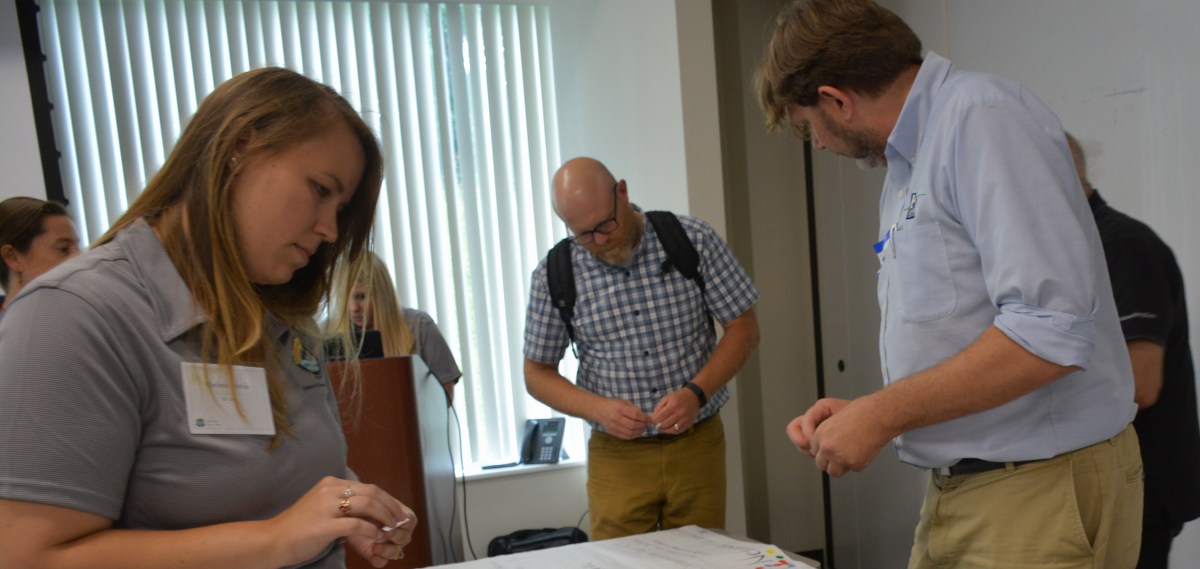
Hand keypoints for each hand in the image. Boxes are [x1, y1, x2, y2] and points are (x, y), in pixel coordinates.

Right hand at [268, 476, 417, 566]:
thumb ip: (343, 504)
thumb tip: (371, 511)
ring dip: (385, 518)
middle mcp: (329, 490)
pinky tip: (377, 538)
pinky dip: (371, 531)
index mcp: (330, 484)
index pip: (368, 487)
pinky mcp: (325, 525)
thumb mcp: (322, 507)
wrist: (272, 540)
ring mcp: (326, 506)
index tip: (397, 512)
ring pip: (368, 505)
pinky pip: (356, 525)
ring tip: (392, 529)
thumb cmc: (298, 528)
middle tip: (401, 521)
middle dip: (391, 507)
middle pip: (372, 493)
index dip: (387, 500)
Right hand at [596, 398, 651, 439]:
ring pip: (630, 432)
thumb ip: (634, 409)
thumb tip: (646, 417)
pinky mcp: (613, 432)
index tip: (649, 419)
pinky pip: (625, 437)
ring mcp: (614, 426)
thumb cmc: (613, 404)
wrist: (599, 410)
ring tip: (643, 428)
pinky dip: (633, 436)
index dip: (644, 418)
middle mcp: (616, 418)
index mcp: (620, 408)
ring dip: (639, 432)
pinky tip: (637, 432)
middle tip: (646, 424)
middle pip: (634, 424)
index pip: (635, 414)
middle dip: (643, 425)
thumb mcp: (624, 402)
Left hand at [649, 388, 700, 434]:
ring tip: (661, 428)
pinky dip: (671, 431)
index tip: (652, 421)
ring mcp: (685, 419)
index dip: (654, 420)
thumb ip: (658, 408)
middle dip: (658, 425)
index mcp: (673, 405)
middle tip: (656, 424)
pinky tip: (668, 428)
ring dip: (664, 430)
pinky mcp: (689, 424)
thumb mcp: (666, 398)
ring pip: (671, 429)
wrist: (693, 397)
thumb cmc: (677, 397)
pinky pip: (678, 431)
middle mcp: (680, 413)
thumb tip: (653, 419)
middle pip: (665, 424)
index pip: (660, 416)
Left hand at [789, 397, 891, 476]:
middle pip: (820, 463)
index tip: (831, 448)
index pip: (814, 450)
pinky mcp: (853, 464)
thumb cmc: (859, 414)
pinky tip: (861, 451)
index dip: (823, 450)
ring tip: (848, 456)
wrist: (876, 416)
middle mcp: (827, 447)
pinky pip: (850, 469)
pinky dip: (855, 463)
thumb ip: (826, 436)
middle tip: (839, 455)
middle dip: (828, 461)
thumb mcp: (834, 419)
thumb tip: (823, 450)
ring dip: (839, 467)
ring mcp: (840, 457)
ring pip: (832, 472)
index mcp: (820, 434)